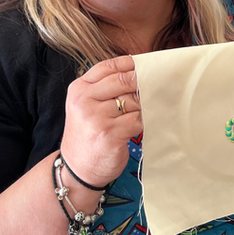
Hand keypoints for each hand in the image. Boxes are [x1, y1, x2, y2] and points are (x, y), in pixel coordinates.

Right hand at [61, 55, 143, 186]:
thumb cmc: (88, 134)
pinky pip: (137, 120)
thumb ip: (106, 88)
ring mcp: (97, 117)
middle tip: (156, 85)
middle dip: (142, 83)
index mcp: (79, 89)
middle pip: (124, 80)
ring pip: (133, 101)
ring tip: (141, 113)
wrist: (77, 170)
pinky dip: (143, 122)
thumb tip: (140, 71)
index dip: (131, 64)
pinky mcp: (110, 134)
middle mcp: (85, 100)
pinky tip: (139, 126)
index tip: (147, 65)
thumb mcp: (87, 105)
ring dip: (143, 106)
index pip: (109, 66)